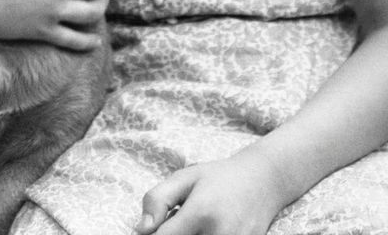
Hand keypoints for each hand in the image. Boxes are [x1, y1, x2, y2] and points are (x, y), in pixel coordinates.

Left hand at [135, 154, 288, 234]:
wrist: (264, 181)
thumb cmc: (218, 178)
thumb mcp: (182, 178)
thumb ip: (156, 201)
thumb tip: (141, 230)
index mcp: (200, 213)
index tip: (153, 229)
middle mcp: (220, 234)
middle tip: (179, 221)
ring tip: (194, 224)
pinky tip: (207, 229)